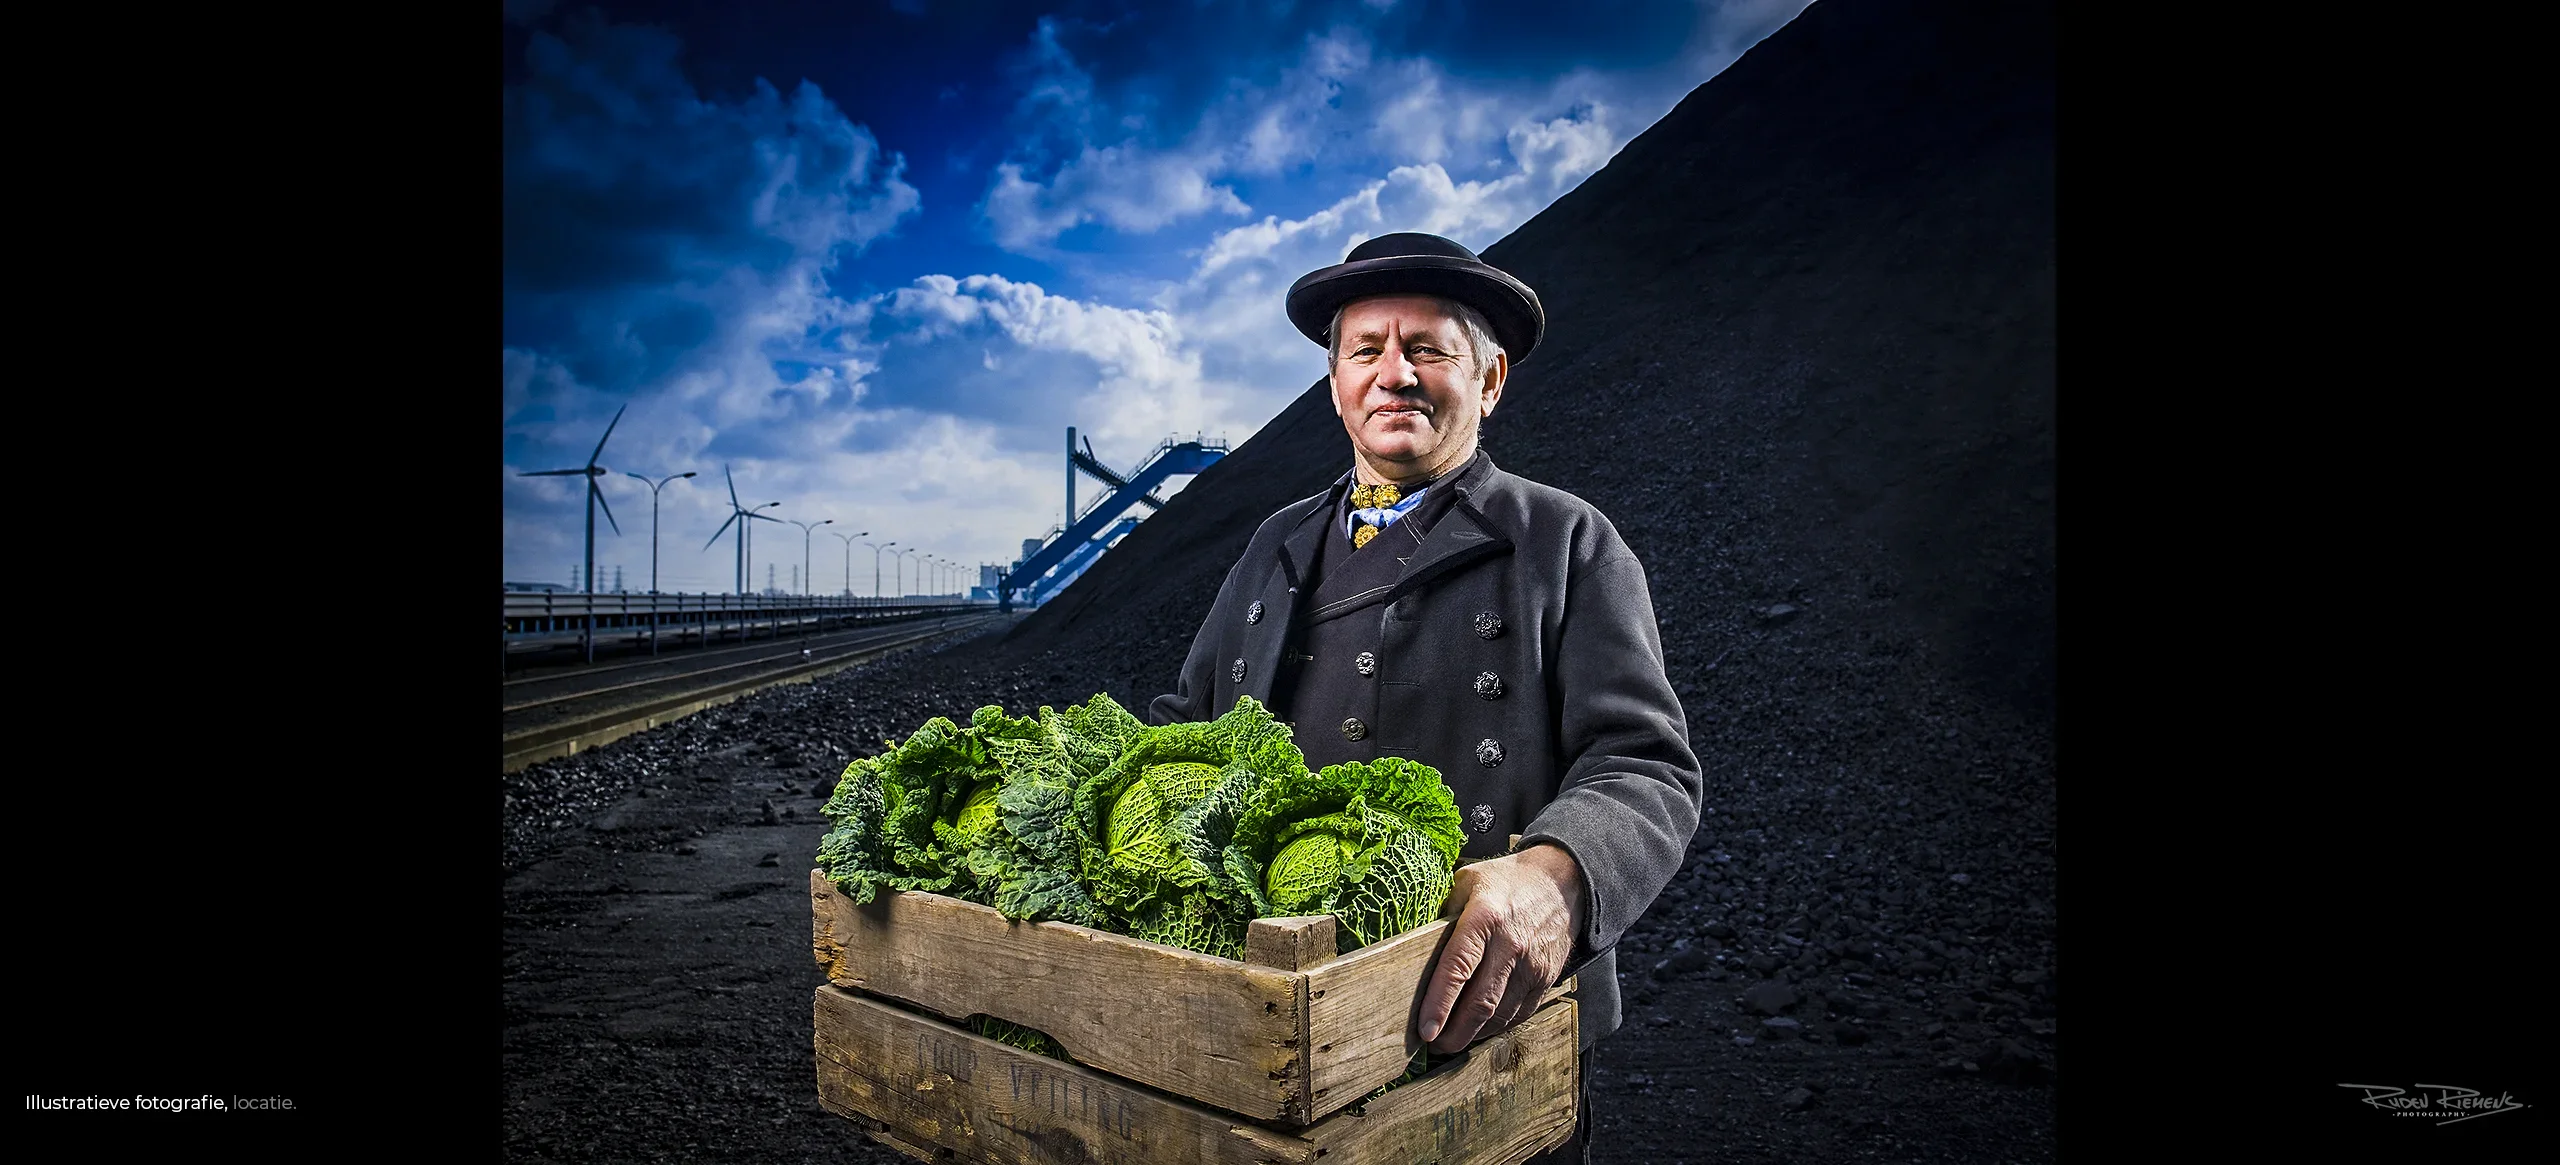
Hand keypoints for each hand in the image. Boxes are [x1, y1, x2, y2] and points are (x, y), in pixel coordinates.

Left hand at [1415, 843, 1587, 1055]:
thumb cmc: (1506, 882)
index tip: (1424, 1030)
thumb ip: (1442, 913)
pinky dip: (1496, 1028)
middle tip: (1432, 1045)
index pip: (1458, 968)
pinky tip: (1479, 1029)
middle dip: (1453, 1033)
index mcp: (1485, 917)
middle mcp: (1510, 945)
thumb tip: (1411, 946)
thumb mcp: (1467, 882)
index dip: (1439, 1003)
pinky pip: (1518, 1014)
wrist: (1563, 883)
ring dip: (1473, 1034)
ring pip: (1499, 1015)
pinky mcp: (1547, 979)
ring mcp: (1532, 966)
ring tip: (1451, 1040)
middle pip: (1479, 1003)